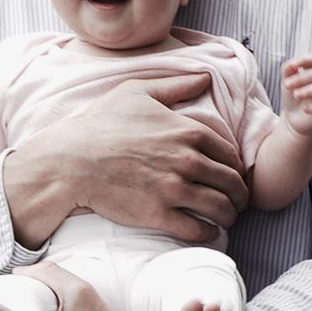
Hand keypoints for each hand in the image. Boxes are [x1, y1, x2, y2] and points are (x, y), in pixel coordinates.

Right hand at [5, 73, 249, 245]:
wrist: (71, 161)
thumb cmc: (102, 124)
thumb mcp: (138, 92)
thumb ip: (176, 86)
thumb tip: (205, 78)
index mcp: (188, 132)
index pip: (230, 155)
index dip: (236, 169)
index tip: (234, 177)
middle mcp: (187, 161)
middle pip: (231, 184)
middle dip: (239, 196)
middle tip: (238, 203)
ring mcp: (174, 189)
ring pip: (220, 208)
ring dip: (229, 216)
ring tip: (227, 219)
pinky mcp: (159, 214)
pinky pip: (197, 229)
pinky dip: (208, 233)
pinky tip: (207, 231)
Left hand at [280, 56, 311, 135]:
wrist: (294, 119)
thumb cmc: (292, 98)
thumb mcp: (286, 83)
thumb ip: (287, 70)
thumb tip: (291, 65)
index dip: (304, 61)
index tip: (293, 67)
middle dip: (302, 79)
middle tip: (287, 85)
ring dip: (310, 90)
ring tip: (296, 95)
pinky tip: (305, 108)